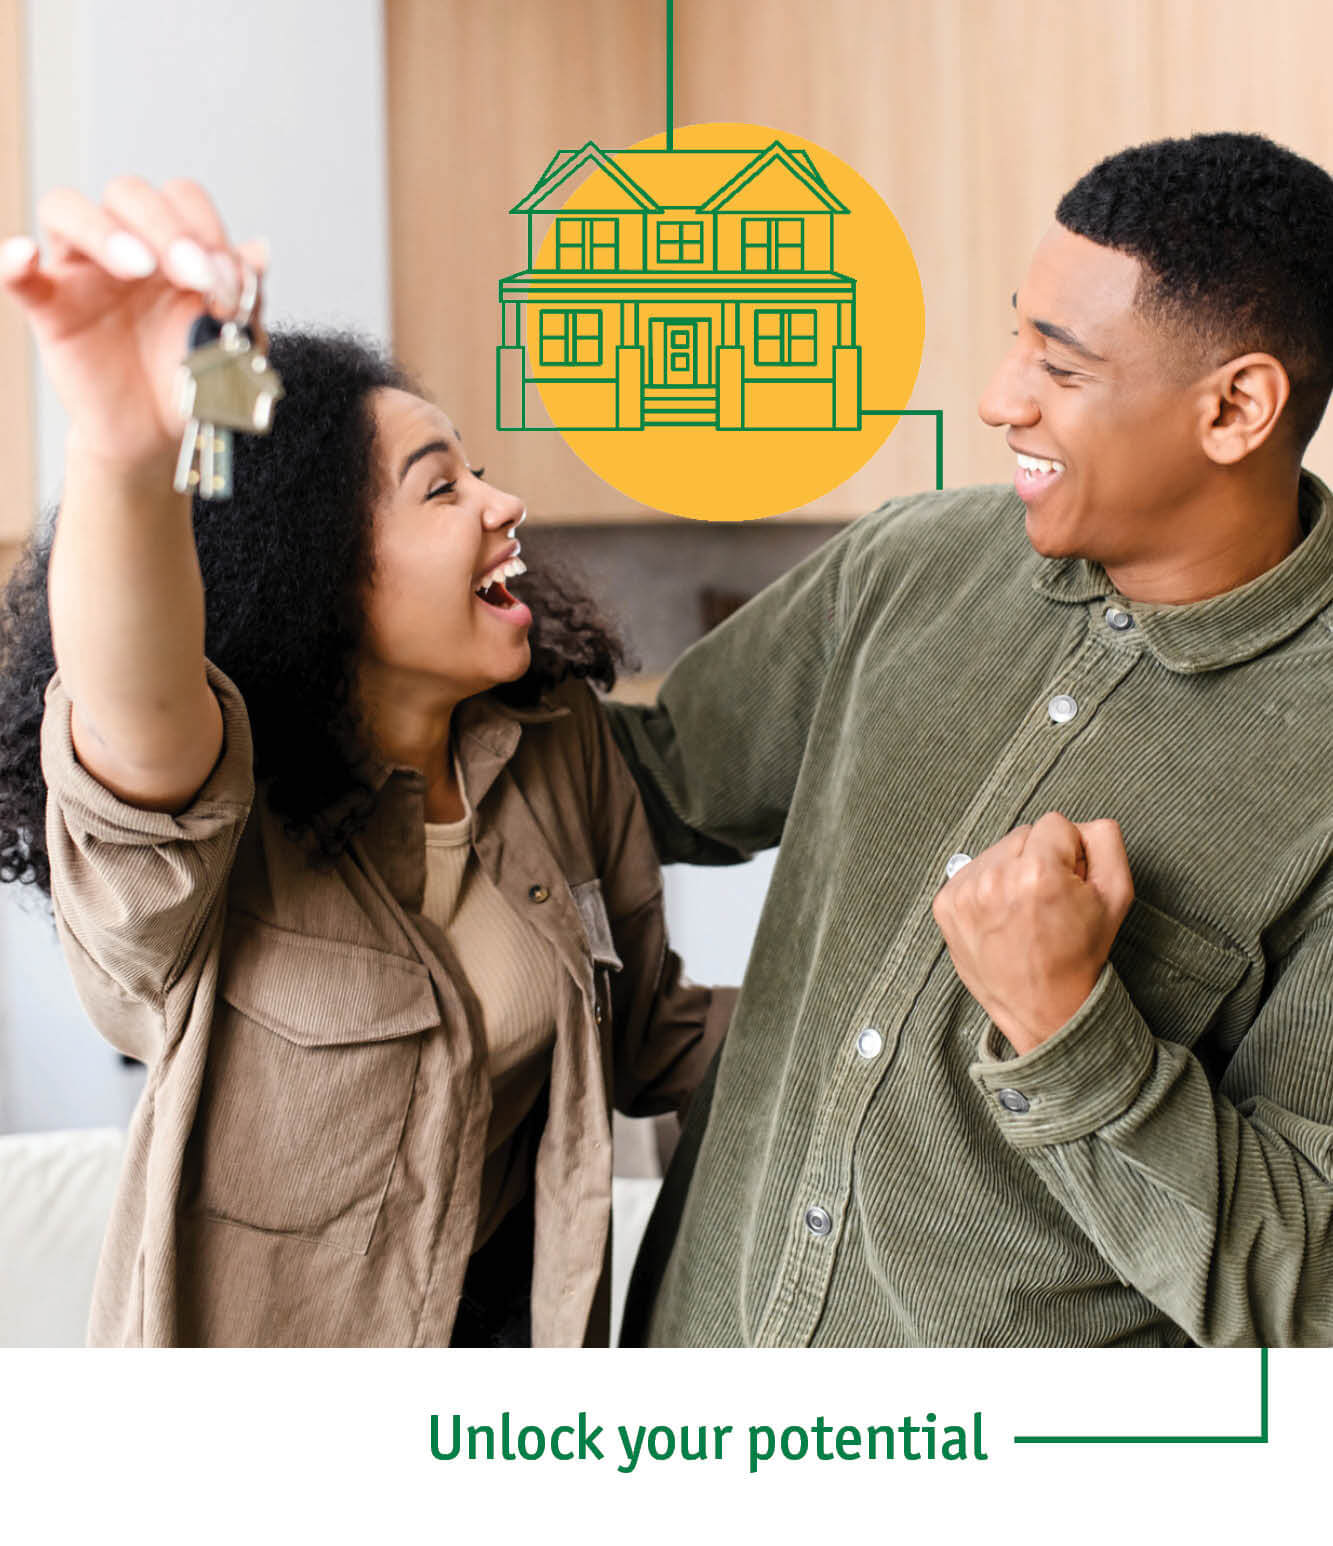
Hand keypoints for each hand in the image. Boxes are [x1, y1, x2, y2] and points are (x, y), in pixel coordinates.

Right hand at [0, 178, 267, 469]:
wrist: (161, 435)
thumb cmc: (195, 380)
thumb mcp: (235, 341)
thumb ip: (246, 297)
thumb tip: (258, 250)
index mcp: (174, 244)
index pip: (182, 199)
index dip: (206, 228)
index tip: (228, 282)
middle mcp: (126, 245)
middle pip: (128, 193)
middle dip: (167, 227)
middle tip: (194, 276)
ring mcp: (81, 272)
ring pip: (68, 211)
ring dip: (105, 231)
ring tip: (140, 268)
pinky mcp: (49, 308)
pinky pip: (18, 274)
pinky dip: (13, 260)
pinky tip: (26, 257)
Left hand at [932, 812, 1133, 1053]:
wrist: (1043, 1008)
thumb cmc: (1081, 954)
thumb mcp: (1117, 895)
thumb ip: (1106, 841)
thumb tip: (1081, 823)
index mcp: (1038, 873)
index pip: (1055, 823)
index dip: (1070, 853)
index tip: (1069, 885)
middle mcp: (995, 879)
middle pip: (1023, 834)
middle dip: (1039, 858)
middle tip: (1048, 900)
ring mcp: (964, 893)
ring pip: (996, 851)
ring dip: (1011, 871)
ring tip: (1024, 910)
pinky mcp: (945, 905)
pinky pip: (972, 872)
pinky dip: (988, 887)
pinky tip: (1002, 916)